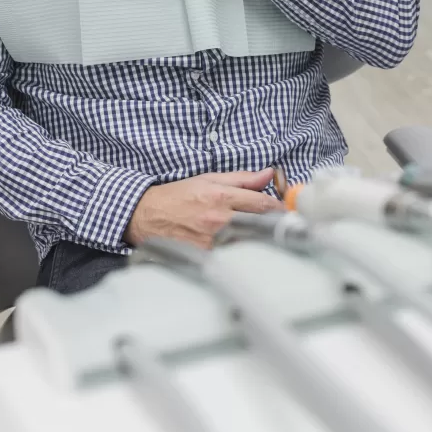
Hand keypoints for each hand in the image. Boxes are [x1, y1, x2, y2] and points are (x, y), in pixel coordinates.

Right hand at [124, 168, 281, 249]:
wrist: (147, 216)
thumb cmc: (177, 196)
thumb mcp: (209, 179)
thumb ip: (241, 179)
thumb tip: (268, 174)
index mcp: (221, 197)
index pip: (263, 204)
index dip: (279, 209)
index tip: (285, 211)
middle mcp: (218, 219)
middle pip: (260, 226)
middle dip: (273, 226)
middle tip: (281, 227)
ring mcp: (212, 241)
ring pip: (248, 243)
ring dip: (259, 241)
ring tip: (264, 240)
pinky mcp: (205, 256)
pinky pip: (232, 256)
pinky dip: (241, 253)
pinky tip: (243, 251)